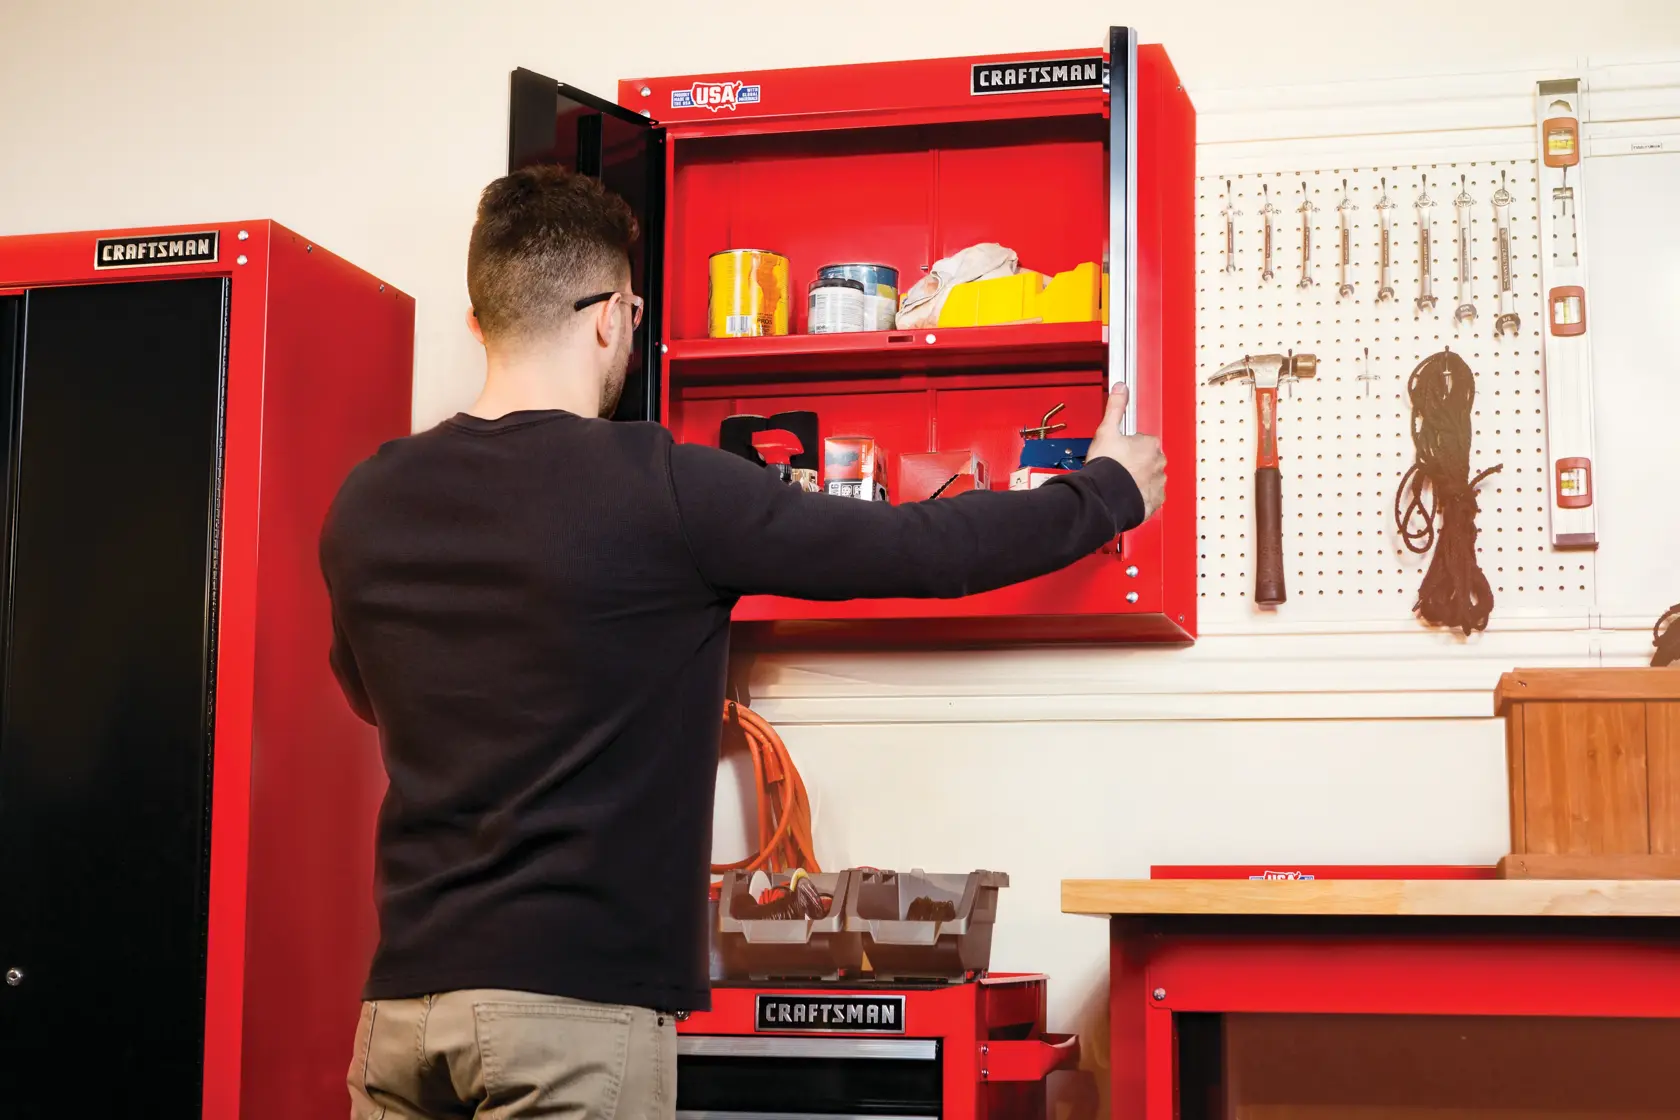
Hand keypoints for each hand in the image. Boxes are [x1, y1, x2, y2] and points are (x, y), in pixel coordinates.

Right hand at [1086, 384, 1165, 519]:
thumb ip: (1116, 407)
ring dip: (1139, 478)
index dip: (1127, 445)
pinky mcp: (1155, 500)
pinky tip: (1128, 494)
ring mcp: (1159, 482)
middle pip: (1148, 459)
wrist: (1106, 497)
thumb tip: (1121, 388)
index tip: (1117, 451)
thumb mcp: (1107, 430)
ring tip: (1121, 482)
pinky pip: (1151, 495)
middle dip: (1135, 462)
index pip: (1142, 441)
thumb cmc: (1108, 466)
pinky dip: (1141, 495)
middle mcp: (1159, 463)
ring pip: (1150, 477)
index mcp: (1150, 444)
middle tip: (1117, 467)